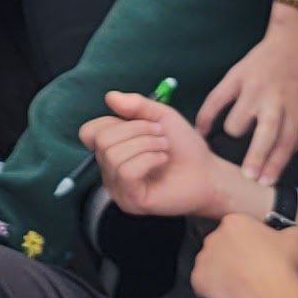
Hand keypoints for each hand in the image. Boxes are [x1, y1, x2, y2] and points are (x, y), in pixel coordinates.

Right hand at [82, 88, 269, 224]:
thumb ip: (136, 105)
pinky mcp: (131, 201)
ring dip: (146, 145)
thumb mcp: (161, 116)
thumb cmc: (184, 147)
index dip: (115, 121)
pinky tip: (162, 161)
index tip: (144, 123)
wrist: (208, 172)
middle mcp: (109, 170)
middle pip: (102, 141)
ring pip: (113, 156)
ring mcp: (118, 188)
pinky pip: (126, 172)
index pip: (89, 132)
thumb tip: (110, 96)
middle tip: (161, 137)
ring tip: (164, 150)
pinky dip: (148, 159)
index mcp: (112, 150)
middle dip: (136, 131)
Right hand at [195, 0, 297, 176]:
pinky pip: (215, 100)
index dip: (274, 166)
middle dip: (253, 159)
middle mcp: (274, 101)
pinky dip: (205, 117)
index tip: (264, 183)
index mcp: (297, 109)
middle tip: (246, 178)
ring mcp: (252, 88)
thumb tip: (288, 157)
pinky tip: (201, 132)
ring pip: (234, 122)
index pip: (285, 144)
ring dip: (233, 136)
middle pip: (262, 136)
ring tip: (232, 145)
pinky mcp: (236, 76)